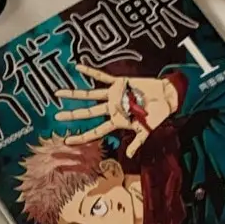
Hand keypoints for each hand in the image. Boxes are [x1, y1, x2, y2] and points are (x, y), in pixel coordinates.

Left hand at [55, 65, 178, 158]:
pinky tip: (78, 67)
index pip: (95, 132)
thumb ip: (137, 142)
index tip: (66, 141)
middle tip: (56, 116)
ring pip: (90, 95)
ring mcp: (114, 95)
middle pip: (88, 113)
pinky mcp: (119, 82)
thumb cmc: (158, 115)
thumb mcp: (147, 131)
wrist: (167, 97)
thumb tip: (128, 156)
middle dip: (72, 115)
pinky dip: (90, 72)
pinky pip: (102, 77)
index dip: (81, 137)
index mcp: (116, 122)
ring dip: (74, 94)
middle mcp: (111, 109)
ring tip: (58, 94)